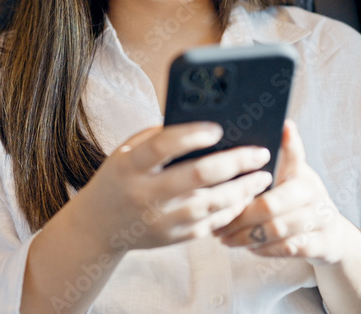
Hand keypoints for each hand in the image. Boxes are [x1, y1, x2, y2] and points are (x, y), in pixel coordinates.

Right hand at [68, 122, 274, 252]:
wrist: (98, 226)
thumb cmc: (119, 177)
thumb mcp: (126, 152)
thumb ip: (158, 138)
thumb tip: (204, 123)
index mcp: (129, 166)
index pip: (161, 147)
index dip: (191, 135)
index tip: (218, 127)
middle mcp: (144, 194)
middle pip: (197, 176)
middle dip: (235, 162)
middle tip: (260, 152)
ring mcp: (159, 220)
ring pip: (211, 204)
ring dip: (242, 189)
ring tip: (262, 176)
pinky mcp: (172, 238)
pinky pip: (210, 224)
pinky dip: (232, 209)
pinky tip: (245, 196)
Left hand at [213, 120, 352, 265]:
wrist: (333, 236)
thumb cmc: (302, 201)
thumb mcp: (295, 175)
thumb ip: (285, 155)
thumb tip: (282, 123)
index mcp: (303, 173)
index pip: (292, 158)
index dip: (279, 151)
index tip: (260, 146)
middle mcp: (314, 194)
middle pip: (271, 203)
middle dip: (239, 214)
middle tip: (216, 221)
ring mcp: (320, 220)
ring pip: (276, 229)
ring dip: (245, 235)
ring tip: (223, 236)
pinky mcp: (320, 245)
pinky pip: (286, 248)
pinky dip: (263, 249)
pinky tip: (246, 246)